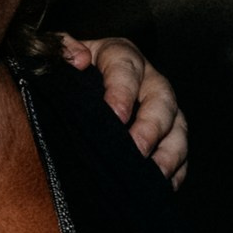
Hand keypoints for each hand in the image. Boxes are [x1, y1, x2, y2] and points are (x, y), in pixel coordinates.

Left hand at [60, 34, 188, 187]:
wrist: (68, 89)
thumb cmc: (63, 71)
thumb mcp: (52, 51)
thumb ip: (60, 48)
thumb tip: (80, 59)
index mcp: (118, 56)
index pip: (126, 68)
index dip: (123, 91)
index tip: (115, 115)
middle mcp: (146, 79)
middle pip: (161, 99)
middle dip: (151, 126)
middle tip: (137, 149)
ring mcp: (160, 108)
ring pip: (177, 126)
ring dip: (170, 151)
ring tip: (156, 173)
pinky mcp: (166, 134)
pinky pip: (179, 151)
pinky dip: (176, 169)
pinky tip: (164, 185)